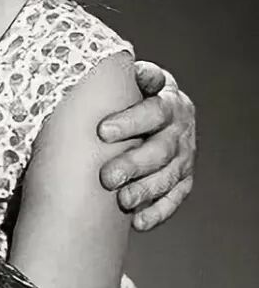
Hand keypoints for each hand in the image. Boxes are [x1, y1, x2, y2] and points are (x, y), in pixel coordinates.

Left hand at [97, 60, 195, 231]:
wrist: (147, 108)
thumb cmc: (125, 95)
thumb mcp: (125, 80)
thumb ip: (119, 76)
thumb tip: (111, 66)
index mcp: (168, 99)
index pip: (154, 110)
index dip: (130, 121)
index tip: (102, 132)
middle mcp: (180, 128)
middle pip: (162, 148)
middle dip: (135, 163)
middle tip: (107, 177)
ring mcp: (184, 154)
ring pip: (170, 175)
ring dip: (146, 190)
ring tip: (122, 200)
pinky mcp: (183, 178)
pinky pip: (175, 197)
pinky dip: (158, 211)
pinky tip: (138, 221)